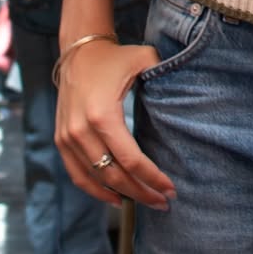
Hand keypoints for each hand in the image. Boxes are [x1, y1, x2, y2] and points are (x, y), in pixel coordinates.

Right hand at [54, 40, 175, 209]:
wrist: (78, 51)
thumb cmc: (116, 57)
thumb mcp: (144, 59)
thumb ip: (166, 74)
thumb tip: (191, 92)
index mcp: (102, 115)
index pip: (131, 159)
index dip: (152, 178)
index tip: (171, 190)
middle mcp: (81, 131)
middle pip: (114, 176)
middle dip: (141, 192)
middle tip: (163, 202)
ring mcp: (67, 138)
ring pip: (94, 180)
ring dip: (121, 195)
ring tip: (145, 202)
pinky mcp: (61, 140)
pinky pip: (77, 174)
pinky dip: (95, 190)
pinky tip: (116, 197)